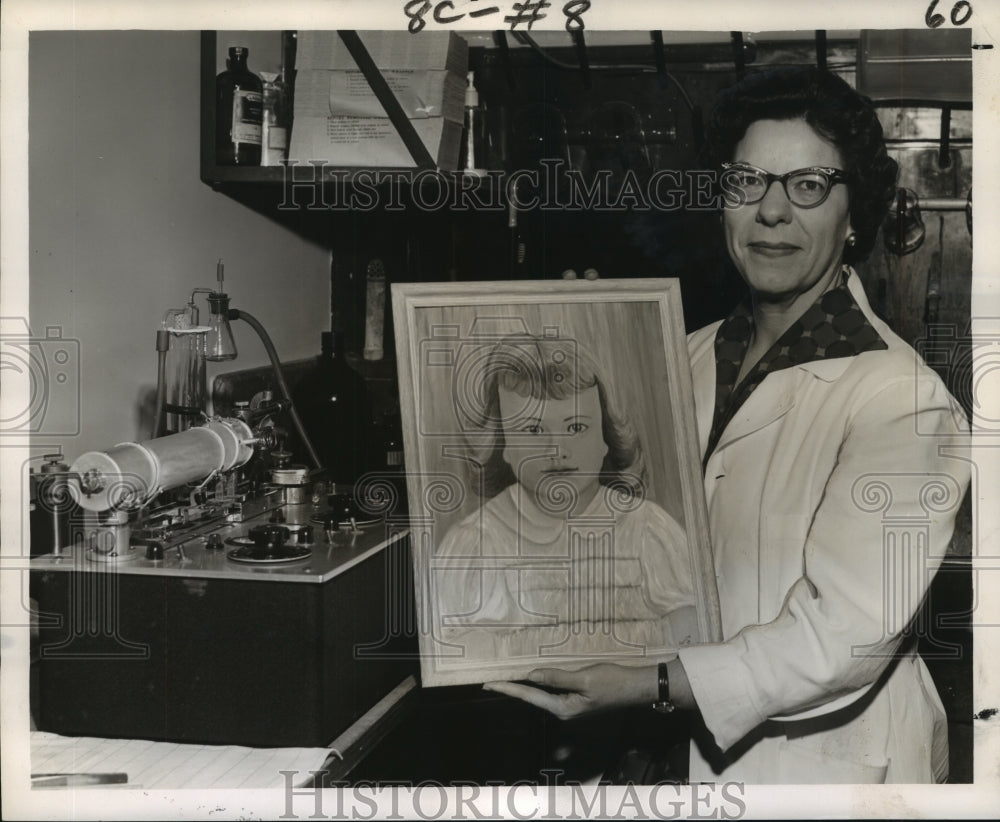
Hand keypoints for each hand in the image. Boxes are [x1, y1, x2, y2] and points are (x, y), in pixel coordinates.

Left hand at [483, 662, 657, 719]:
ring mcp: (569, 706)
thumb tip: (532, 675)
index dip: (508, 689)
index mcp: (563, 708)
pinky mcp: (575, 699)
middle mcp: (563, 710)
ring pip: (540, 695)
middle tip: (489, 682)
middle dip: (511, 689)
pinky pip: (550, 691)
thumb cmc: (612, 682)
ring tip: (504, 679)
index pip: (529, 696)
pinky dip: (538, 684)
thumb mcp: (583, 678)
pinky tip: (531, 678)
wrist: (634, 687)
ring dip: (523, 687)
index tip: (488, 684)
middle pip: (531, 698)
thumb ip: (556, 677)